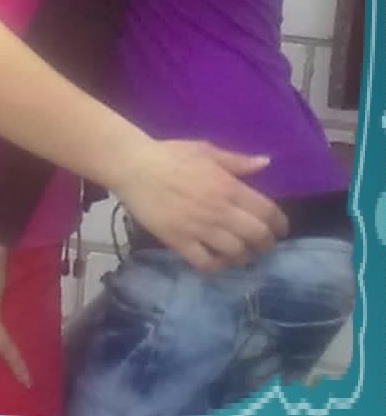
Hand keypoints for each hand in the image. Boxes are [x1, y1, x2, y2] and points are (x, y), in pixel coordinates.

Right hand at [116, 139, 287, 271]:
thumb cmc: (171, 155)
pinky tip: (216, 259)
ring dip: (243, 256)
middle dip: (265, 244)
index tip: (280, 230)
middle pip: (256, 236)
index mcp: (229, 186)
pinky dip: (216, 265)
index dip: (279, 225)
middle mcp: (219, 210)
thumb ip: (237, 161)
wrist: (135, 167)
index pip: (267, 212)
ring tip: (241, 254)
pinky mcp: (179, 242)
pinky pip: (205, 263)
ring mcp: (199, 228)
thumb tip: (266, 162)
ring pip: (235, 253)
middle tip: (263, 245)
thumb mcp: (207, 150)